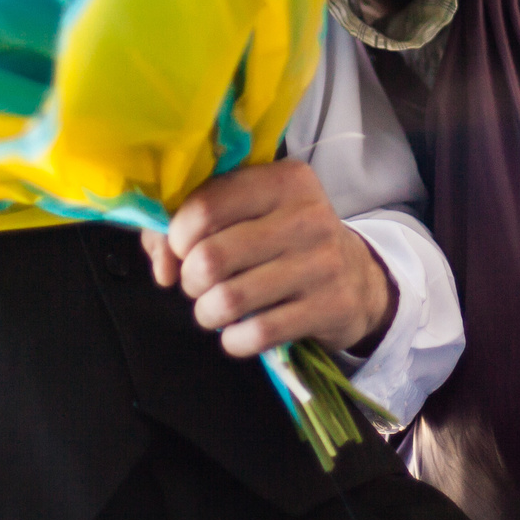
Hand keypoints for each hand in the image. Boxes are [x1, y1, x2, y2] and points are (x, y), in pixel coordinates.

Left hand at [139, 160, 389, 356]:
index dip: (176, 238)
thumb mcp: (250, 213)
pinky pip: (257, 333)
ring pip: (229, 299)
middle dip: (190, 280)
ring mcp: (322, 263)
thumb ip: (190, 225)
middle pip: (211, 257)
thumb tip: (162, 264)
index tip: (178, 252)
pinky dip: (234, 340)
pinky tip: (237, 332)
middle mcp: (307, 216)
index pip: (206, 206)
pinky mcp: (330, 306)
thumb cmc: (285, 239)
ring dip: (207, 312)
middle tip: (197, 284)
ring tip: (213, 309)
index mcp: (283, 180)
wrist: (357, 277)